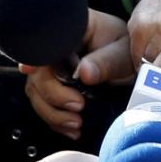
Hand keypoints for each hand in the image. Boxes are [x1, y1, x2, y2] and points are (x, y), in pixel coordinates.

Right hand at [20, 9, 132, 139]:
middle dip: (53, 95)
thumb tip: (83, 73)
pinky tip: (72, 129)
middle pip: (37, 73)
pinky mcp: (54, 88)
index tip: (28, 69)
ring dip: (53, 113)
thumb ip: (105, 62)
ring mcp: (51, 70)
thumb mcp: (122, 53)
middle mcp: (54, 50)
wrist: (132, 63)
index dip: (32, 58)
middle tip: (78, 107)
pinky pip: (45, 105)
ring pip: (36, 92)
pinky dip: (56, 121)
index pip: (44, 44)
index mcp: (69, 32)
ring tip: (76, 123)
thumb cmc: (127, 51)